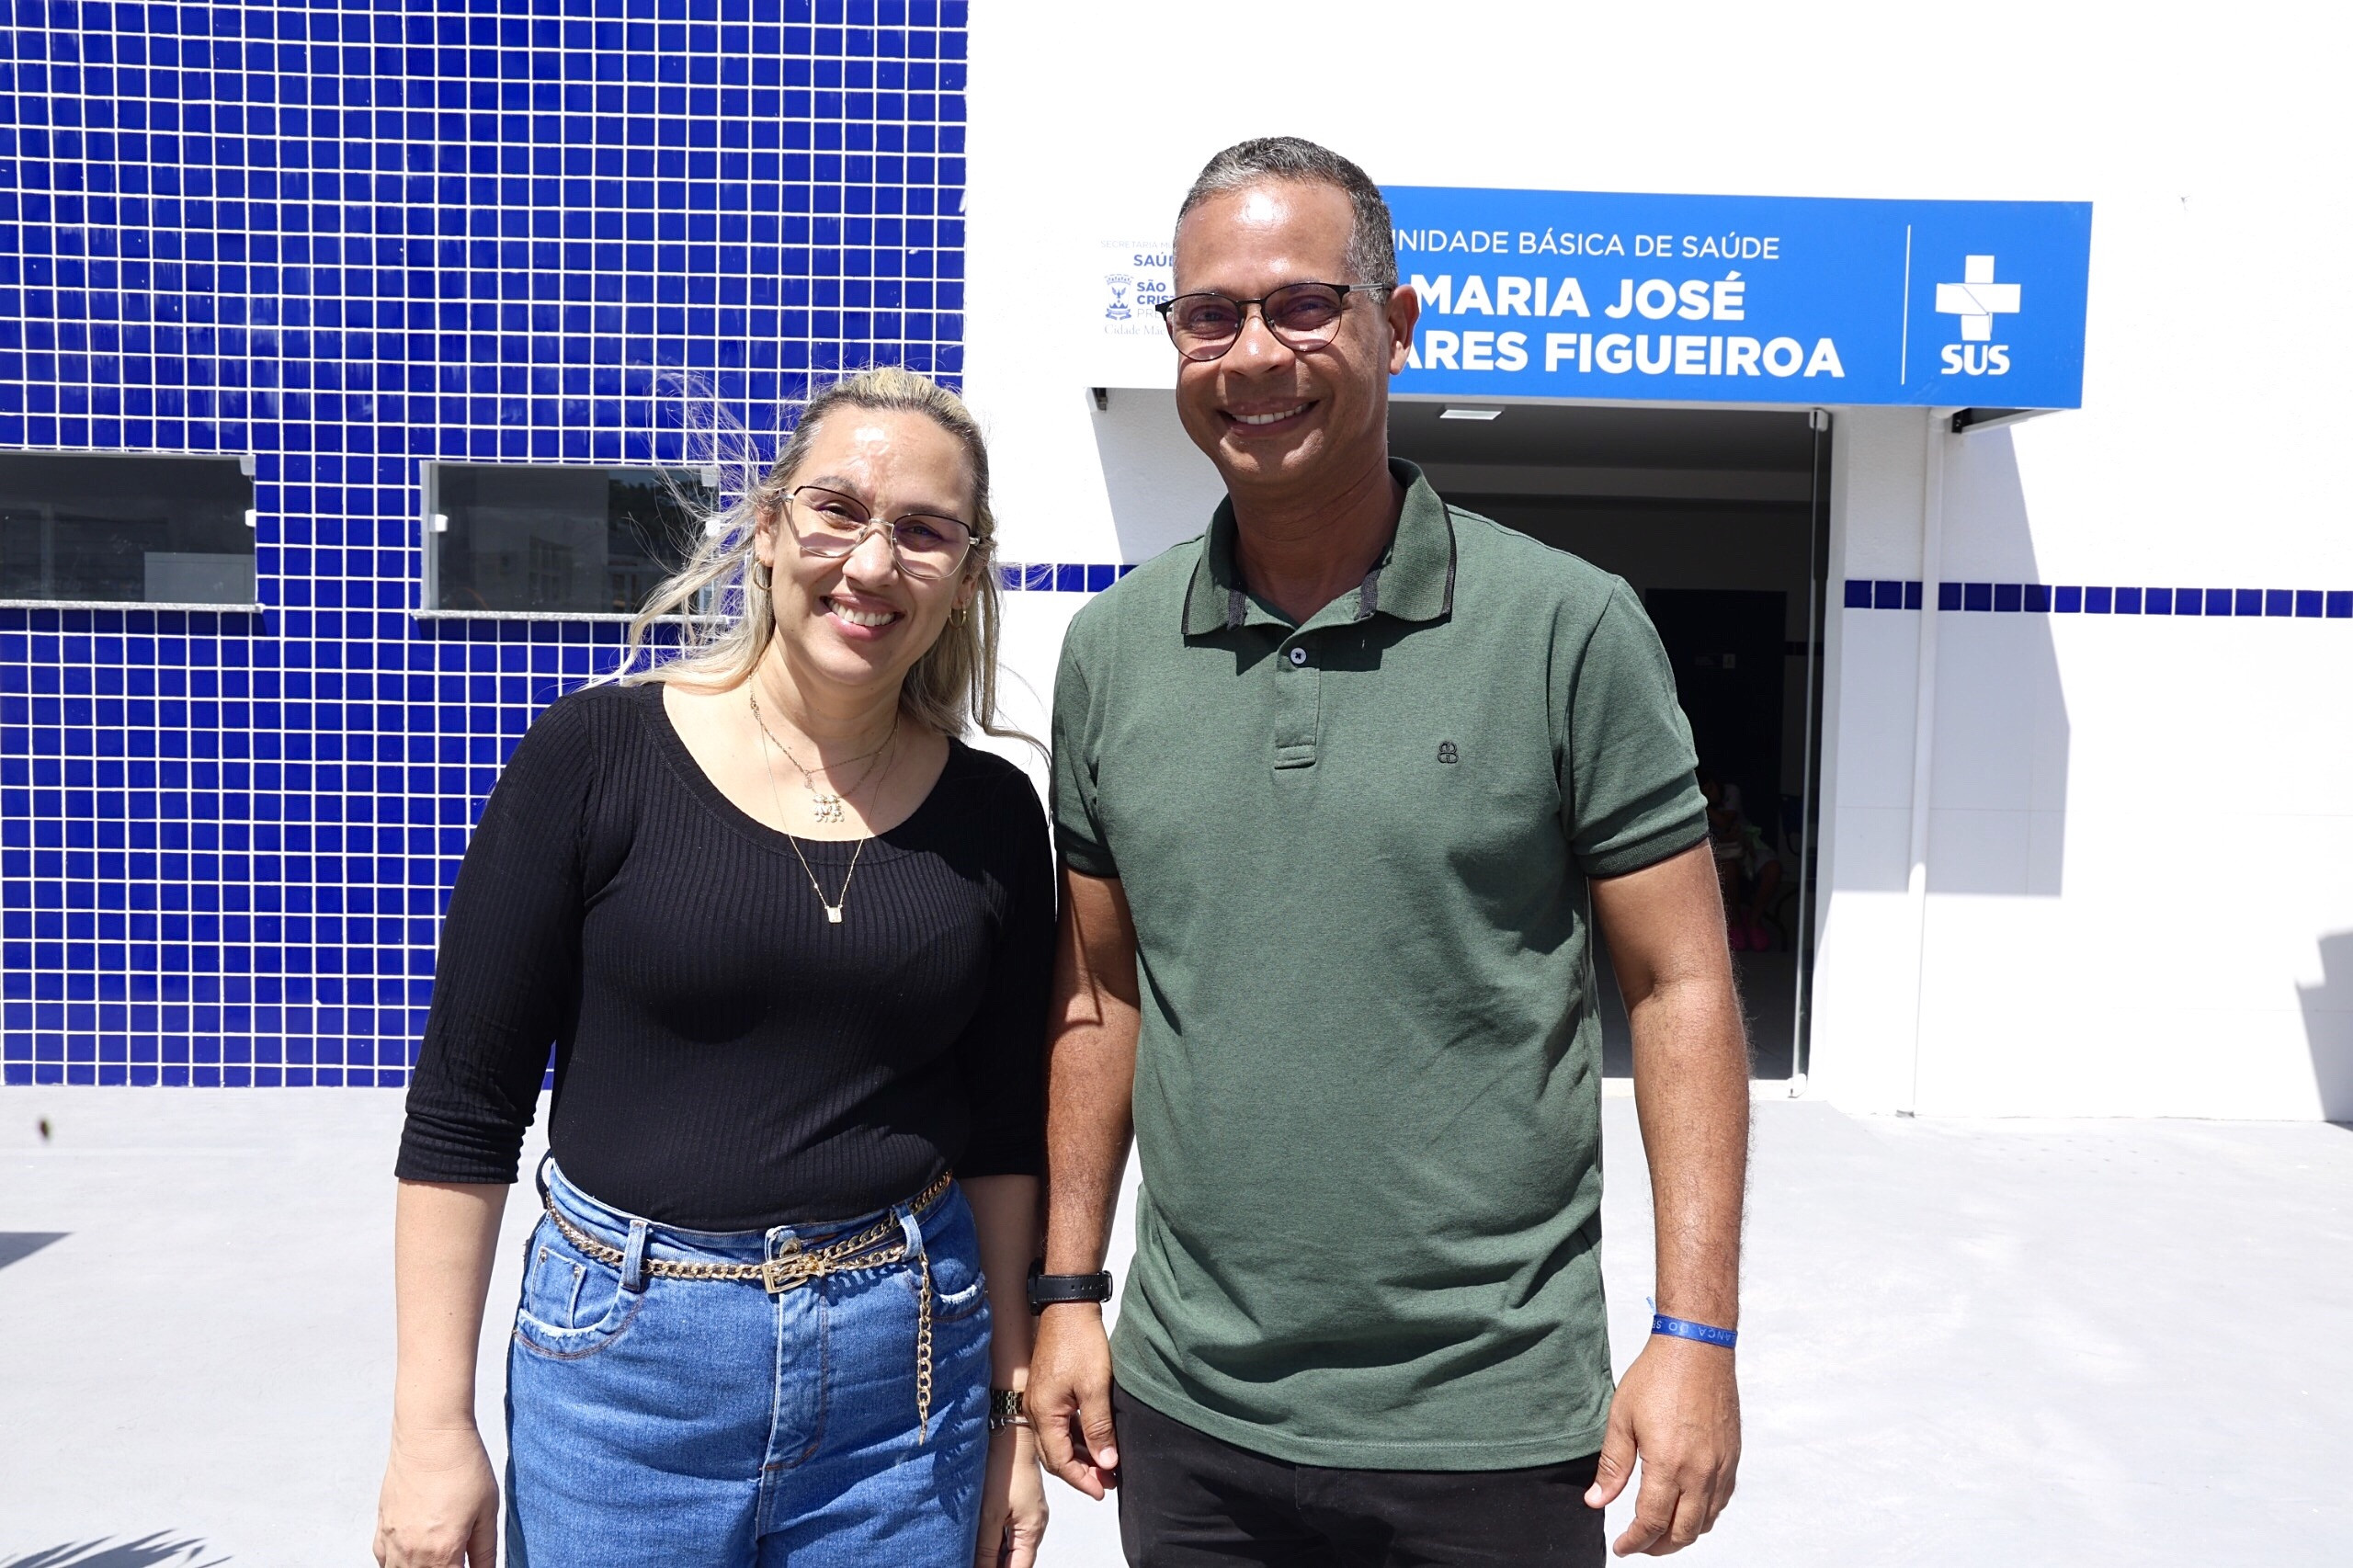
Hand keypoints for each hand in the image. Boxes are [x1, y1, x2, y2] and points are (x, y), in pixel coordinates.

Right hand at [375, 1421, 499, 1566]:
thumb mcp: (487, 1511)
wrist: (431, 1435)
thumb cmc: (463, 1467)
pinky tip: (413, 1557)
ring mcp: (393, 1542)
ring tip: (437, 1558)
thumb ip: (485, 1551)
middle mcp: (413, 1553)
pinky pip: (383, 1561)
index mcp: (443, 1552)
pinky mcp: (382, 1528)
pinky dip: (397, 1565)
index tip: (469, 1564)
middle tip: (456, 1558)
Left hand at [974, 1422, 1048, 1567]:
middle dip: (994, 1565)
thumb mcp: (989, 1514)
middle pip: (1015, 1560)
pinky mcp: (1019, 1504)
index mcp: (1031, 1531)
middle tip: (969, 1561)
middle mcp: (1034, 1525)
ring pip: (1010, 1547)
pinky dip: (994, 1540)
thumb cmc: (1004, 1468)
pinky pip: (1008, 1531)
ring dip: (993, 1554)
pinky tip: (977, 1540)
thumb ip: (985, 1549)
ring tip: (971, 1554)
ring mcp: (1027, 1514)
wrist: (1009, 1433)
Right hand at [1027, 1304, 1119, 1497]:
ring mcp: (1038, 1401)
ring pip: (1056, 1441)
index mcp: (1043, 1414)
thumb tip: (1106, 1463)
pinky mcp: (1045, 1392)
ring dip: (1080, 1456)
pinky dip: (1075, 1438)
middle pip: (1055, 1456)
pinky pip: (1058, 1425)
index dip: (1082, 1480)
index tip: (1103, 1490)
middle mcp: (1034, 1411)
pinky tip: (1095, 1440)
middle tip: (1108, 1482)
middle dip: (1081, 1473)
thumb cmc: (1079, 1342)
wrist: (1068, 1307)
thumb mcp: (1096, 1388)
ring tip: (1106, 1463)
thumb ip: (1100, 1428)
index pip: (1060, 1462)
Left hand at [1584, 1336, 1739, 1555]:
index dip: (1634, 1541)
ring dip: (1682, 1534)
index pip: (1651, 1522)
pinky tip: (1687, 1507)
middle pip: (1683, 1532)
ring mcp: (1720, 1466)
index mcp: (1668, 1464)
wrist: (1697, 1347)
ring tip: (1660, 1530)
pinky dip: (1704, 1515)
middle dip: (1658, 1546)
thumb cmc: (1658, 1376)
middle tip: (1638, 1543)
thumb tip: (1596, 1501)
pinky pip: (1721, 1500)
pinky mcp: (1732, 1456)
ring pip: (1706, 1521)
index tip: (1621, 1546)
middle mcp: (1700, 1472)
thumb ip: (1612, 1466)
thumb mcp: (1622, 1419)